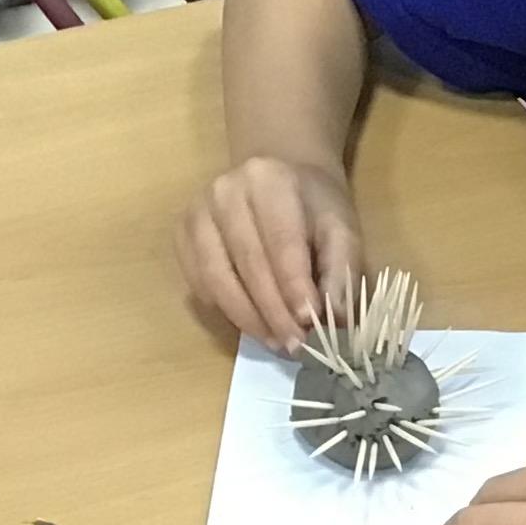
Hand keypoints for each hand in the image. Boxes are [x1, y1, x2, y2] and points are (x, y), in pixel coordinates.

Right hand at [176, 156, 360, 351]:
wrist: (277, 178)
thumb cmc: (314, 208)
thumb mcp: (342, 230)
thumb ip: (343, 271)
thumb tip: (336, 318)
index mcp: (269, 180)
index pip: (280, 242)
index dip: (294, 288)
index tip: (309, 325)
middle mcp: (225, 191)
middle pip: (247, 263)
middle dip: (273, 312)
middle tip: (295, 346)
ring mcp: (197, 212)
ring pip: (216, 277)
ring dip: (247, 318)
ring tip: (275, 342)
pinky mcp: (182, 235)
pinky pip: (200, 282)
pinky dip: (225, 310)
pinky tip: (253, 325)